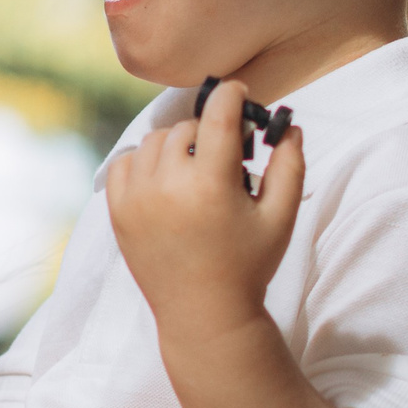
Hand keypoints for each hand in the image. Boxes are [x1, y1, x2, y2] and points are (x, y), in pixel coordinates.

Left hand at [104, 79, 303, 343]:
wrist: (203, 315)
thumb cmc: (248, 266)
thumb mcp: (280, 218)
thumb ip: (290, 166)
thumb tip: (289, 124)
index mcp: (211, 185)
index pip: (218, 116)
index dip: (231, 95)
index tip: (238, 93)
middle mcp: (168, 186)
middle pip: (186, 129)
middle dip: (208, 133)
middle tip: (225, 158)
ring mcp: (137, 199)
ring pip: (154, 141)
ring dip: (177, 145)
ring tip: (196, 171)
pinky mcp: (118, 212)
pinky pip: (124, 162)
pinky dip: (143, 161)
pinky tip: (165, 179)